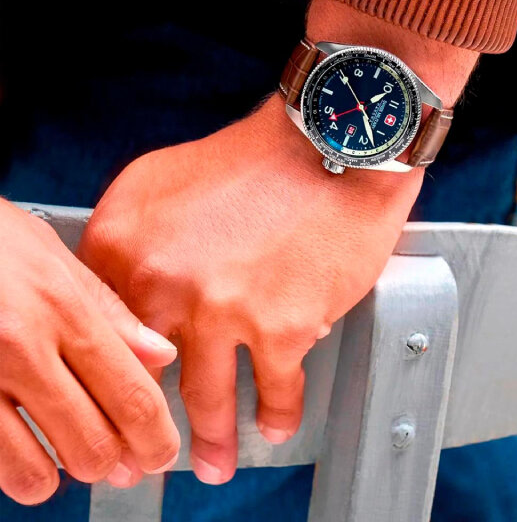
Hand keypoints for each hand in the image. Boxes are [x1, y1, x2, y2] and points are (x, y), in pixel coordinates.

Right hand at [0, 200, 179, 505]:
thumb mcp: (56, 258)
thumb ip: (109, 310)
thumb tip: (159, 353)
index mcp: (64, 308)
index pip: (131, 392)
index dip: (156, 436)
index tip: (162, 451)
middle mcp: (23, 346)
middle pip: (91, 439)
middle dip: (115, 463)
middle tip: (122, 463)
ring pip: (35, 468)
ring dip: (61, 476)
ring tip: (70, 464)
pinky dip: (14, 471)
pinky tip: (25, 457)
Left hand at [78, 0, 477, 486]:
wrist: (331, 143)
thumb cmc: (259, 155)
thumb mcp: (159, 177)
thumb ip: (129, 237)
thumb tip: (126, 293)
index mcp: (126, 243)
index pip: (101, 331)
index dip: (111, 373)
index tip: (118, 400)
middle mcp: (165, 282)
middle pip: (147, 377)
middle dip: (149, 428)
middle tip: (153, 454)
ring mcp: (224, 309)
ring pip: (208, 399)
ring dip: (212, 439)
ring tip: (215, 459)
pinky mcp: (283, 327)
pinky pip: (275, 391)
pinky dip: (277, 414)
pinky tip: (275, 422)